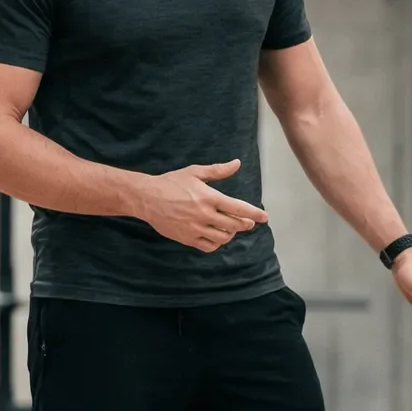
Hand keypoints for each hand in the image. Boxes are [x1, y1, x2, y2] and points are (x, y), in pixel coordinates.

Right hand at [138, 159, 268, 252]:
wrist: (146, 197)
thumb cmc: (171, 182)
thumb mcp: (195, 172)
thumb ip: (218, 170)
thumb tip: (236, 163)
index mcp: (209, 197)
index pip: (238, 208)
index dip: (254, 213)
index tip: (264, 217)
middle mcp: (204, 214)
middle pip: (234, 225)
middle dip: (245, 224)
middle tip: (248, 222)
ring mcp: (195, 228)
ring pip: (223, 238)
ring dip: (231, 234)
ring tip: (231, 228)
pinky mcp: (187, 238)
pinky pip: (208, 246)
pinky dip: (217, 243)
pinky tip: (217, 236)